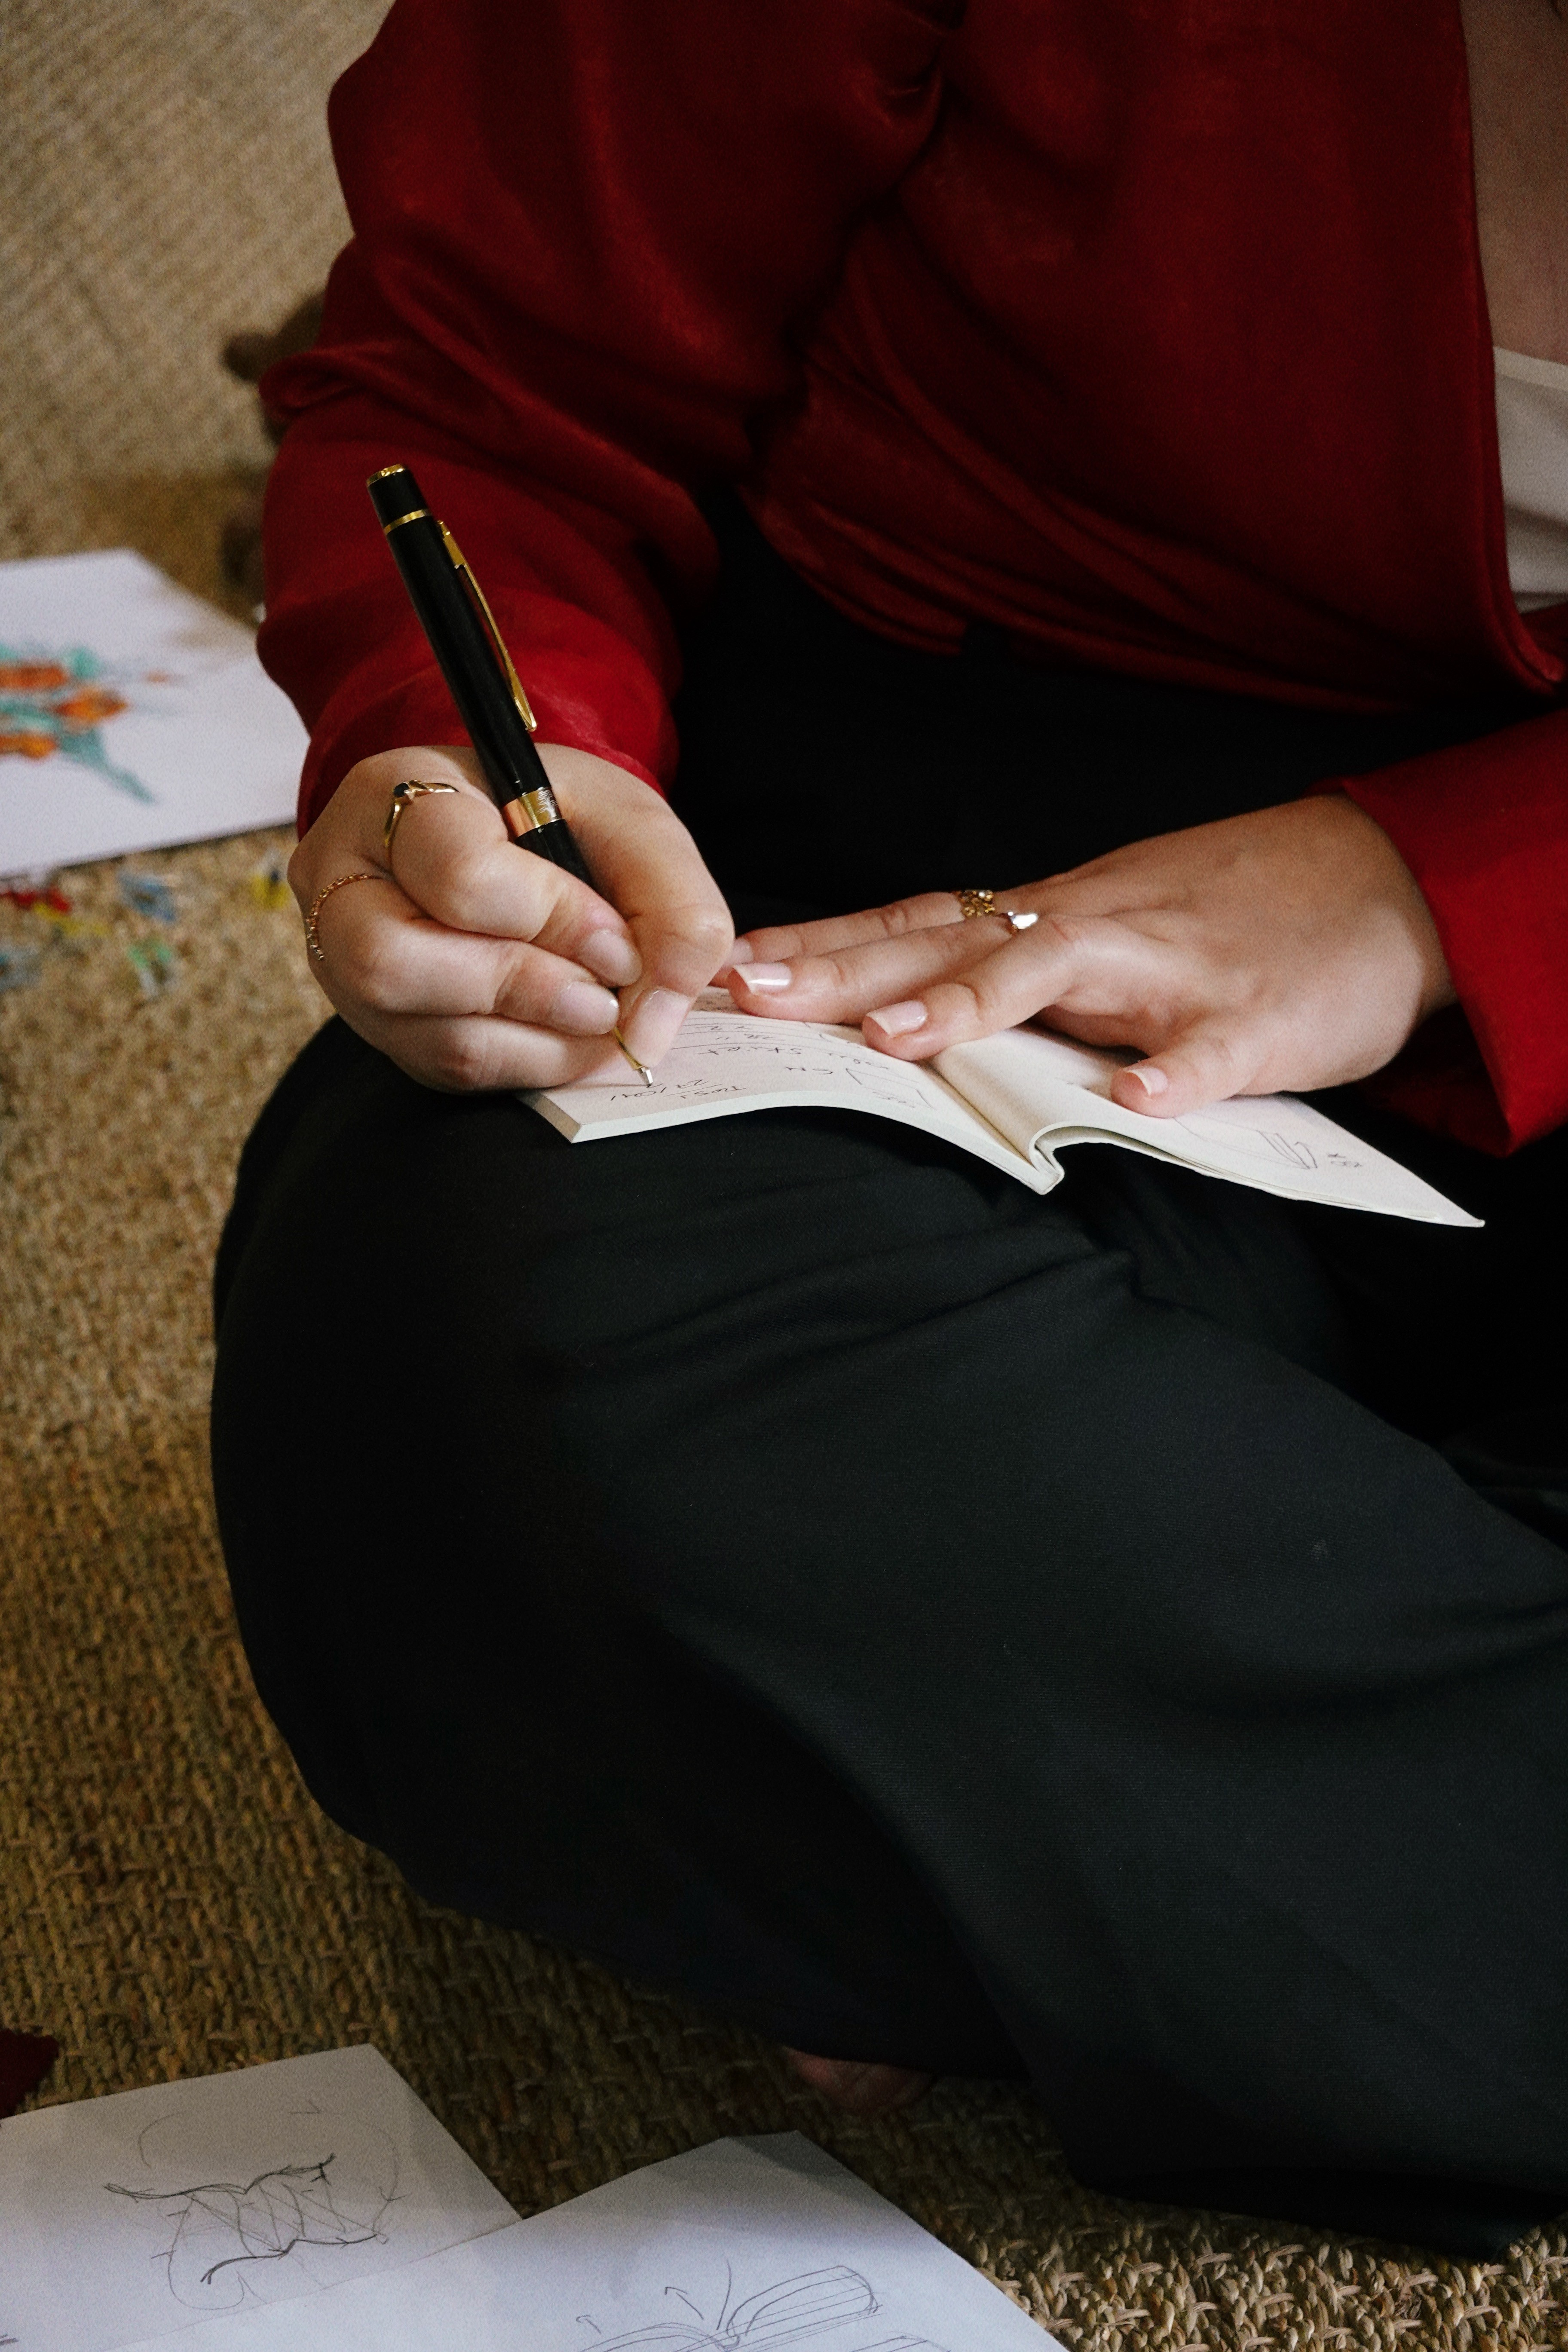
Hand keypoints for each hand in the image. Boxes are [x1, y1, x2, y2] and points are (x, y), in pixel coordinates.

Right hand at [288, 743, 731, 1089]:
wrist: (512, 834)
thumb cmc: (559, 816)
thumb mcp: (629, 823)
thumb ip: (671, 903)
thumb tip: (654, 1017)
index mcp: (397, 792)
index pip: (459, 872)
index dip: (555, 920)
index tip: (617, 940)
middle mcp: (342, 879)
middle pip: (394, 964)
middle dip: (526, 991)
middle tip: (603, 996)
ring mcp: (344, 960)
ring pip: (423, 1033)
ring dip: (537, 1041)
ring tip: (599, 1017)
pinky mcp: (379, 1024)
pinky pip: (445, 1070)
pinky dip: (527, 1064)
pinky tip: (568, 1037)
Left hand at [726, 796, 1454, 1117]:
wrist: (1387, 879)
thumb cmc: (1233, 913)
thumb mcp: (1111, 932)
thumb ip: (1021, 969)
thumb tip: (905, 1012)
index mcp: (1052, 917)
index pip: (914, 925)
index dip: (820, 944)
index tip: (723, 964)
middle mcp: (1093, 928)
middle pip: (949, 940)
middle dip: (845, 970)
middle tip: (747, 992)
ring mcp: (1173, 969)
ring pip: (1061, 971)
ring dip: (974, 1004)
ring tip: (894, 1043)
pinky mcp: (1259, 1015)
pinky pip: (1215, 1048)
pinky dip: (1176, 1073)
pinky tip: (1135, 1103)